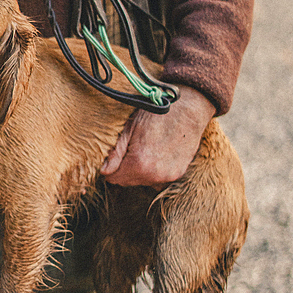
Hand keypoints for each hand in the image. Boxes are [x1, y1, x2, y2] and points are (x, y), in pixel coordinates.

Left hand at [100, 85, 214, 188]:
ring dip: (140, 171)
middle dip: (125, 169)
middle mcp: (154, 175)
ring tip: (145, 149)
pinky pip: (157, 179)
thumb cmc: (156, 115)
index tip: (116, 155)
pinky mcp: (178, 174)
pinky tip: (157, 154)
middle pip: (127, 182)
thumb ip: (115, 153)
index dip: (111, 167)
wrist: (188, 110)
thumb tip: (104, 171)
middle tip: (131, 149)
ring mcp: (167, 176)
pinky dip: (154, 170)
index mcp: (138, 164)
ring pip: (142, 181)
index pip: (113, 178)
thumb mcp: (129, 128)